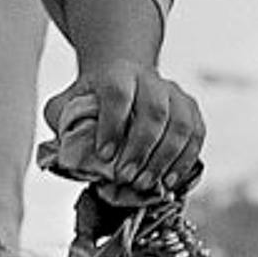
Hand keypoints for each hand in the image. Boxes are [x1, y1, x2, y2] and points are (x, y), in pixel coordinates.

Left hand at [40, 62, 204, 203]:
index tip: (104, 155)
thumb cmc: (92, 101)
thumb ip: (61, 119)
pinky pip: (196, 136)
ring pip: (180, 125)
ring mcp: (175, 94)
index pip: (119, 94)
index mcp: (118, 73)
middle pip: (155, 111)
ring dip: (164, 159)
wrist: (124, 83)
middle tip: (126, 177)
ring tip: (145, 183)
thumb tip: (67, 146)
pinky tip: (168, 181)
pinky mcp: (191, 111)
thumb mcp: (67, 104)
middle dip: (141, 149)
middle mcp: (151, 79)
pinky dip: (184, 161)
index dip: (113, 126)